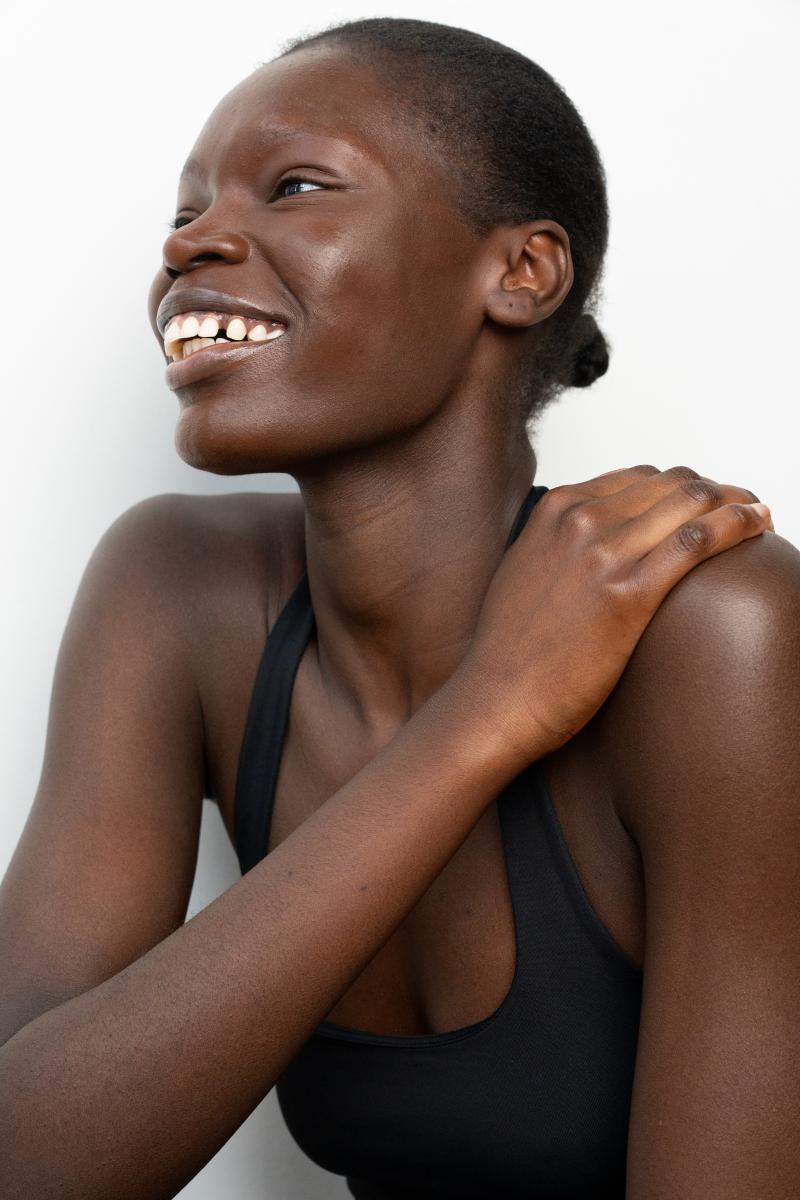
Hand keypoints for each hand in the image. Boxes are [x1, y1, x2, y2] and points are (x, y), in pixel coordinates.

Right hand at [456, 465, 772, 763]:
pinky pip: (697, 541)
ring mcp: (603, 554)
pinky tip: (758, 526)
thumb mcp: (526, 571)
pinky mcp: (627, 594)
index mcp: (556, 509)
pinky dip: (737, 524)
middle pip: (672, 483)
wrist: (497, 699)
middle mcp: (579, 520)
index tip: (707, 502)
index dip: (682, 487)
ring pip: (691, 502)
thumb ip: (560, 543)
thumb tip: (600, 540)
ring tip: (759, 516)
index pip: (640, 477)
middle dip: (717, 490)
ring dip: (737, 502)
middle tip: (745, 506)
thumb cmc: (511, 651)